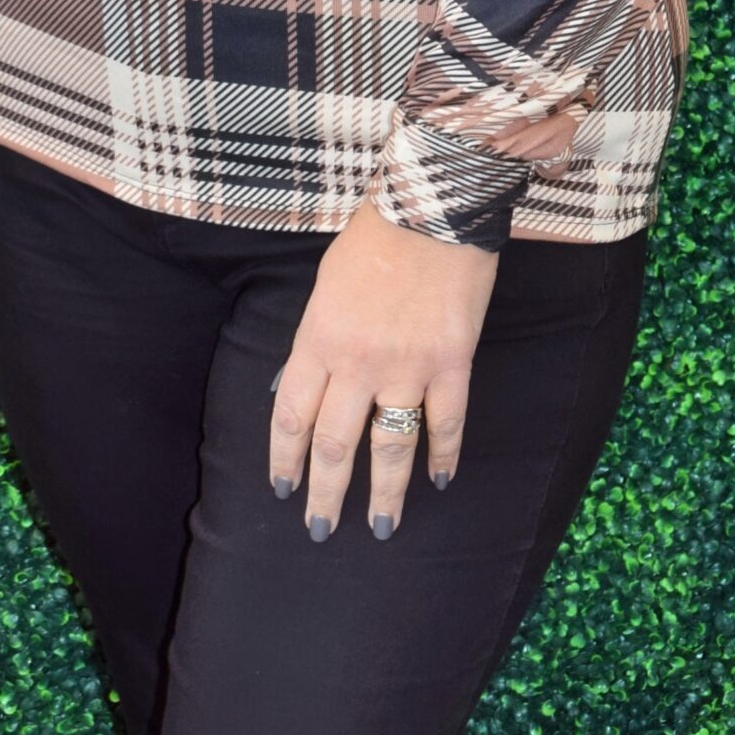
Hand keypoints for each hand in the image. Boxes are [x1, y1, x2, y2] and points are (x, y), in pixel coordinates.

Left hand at [269, 194, 499, 538]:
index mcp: (319, 339)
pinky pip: (446, 422)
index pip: (292, 415)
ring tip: (380, 528)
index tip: (282, 490)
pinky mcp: (452, 362)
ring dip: (384, 493)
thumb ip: (315, 338)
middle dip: (323, 493)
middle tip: (319, 531)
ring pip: (391, 447)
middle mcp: (357, 362)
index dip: (284, 459)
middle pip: (335, 444)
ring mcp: (407, 366)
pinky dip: (444, 456)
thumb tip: (297, 386)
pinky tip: (440, 481)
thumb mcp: (325, 284)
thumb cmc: (375, 236)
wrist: (433, 204)